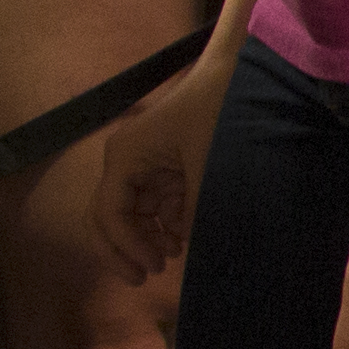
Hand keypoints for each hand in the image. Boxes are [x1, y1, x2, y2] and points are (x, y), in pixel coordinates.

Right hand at [92, 67, 226, 284]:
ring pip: (134, 211)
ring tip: (172, 256)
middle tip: (148, 276)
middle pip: (112, 215)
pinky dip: (166, 222)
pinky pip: (156, 201)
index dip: (124, 246)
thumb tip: (186, 248)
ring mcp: (146, 162)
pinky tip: (182, 238)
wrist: (240, 73)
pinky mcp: (166, 164)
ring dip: (148, 236)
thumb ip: (194, 210)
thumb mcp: (208, 165)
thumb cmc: (220, 112)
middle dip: (126, 247)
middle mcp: (127, 160)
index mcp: (125, 156)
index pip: (109, 212)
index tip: (151, 269)